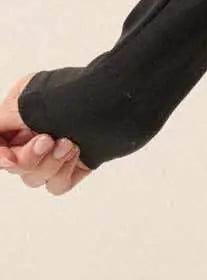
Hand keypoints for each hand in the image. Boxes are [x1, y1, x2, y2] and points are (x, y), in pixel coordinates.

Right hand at [0, 74, 92, 192]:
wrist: (121, 101)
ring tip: (69, 143)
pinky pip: (57, 185)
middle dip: (30, 157)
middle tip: (49, 140)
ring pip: (34, 179)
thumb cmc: (78, 94)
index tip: (10, 159)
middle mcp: (36, 132)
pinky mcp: (75, 164)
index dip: (1, 155)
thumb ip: (2, 120)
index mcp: (21, 113)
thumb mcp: (29, 101)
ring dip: (49, 164)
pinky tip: (77, 153)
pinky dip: (63, 173)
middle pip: (16, 166)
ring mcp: (56, 150)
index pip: (0, 143)